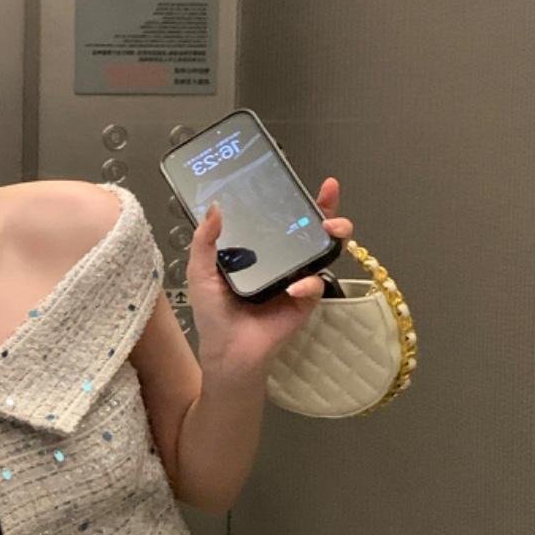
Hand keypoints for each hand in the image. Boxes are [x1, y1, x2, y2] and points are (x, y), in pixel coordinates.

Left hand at [186, 177, 355, 383]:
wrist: (227, 350)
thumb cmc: (213, 311)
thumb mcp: (201, 271)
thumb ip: (205, 240)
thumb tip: (215, 207)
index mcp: (259, 248)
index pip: (282, 217)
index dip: (300, 199)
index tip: (317, 184)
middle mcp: (282, 259)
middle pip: (312, 229)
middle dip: (327, 212)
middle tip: (328, 201)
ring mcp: (297, 279)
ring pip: (324, 251)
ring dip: (333, 237)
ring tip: (330, 230)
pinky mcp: (305, 301)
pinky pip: (315, 285)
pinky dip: (308, 284)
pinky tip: (294, 289)